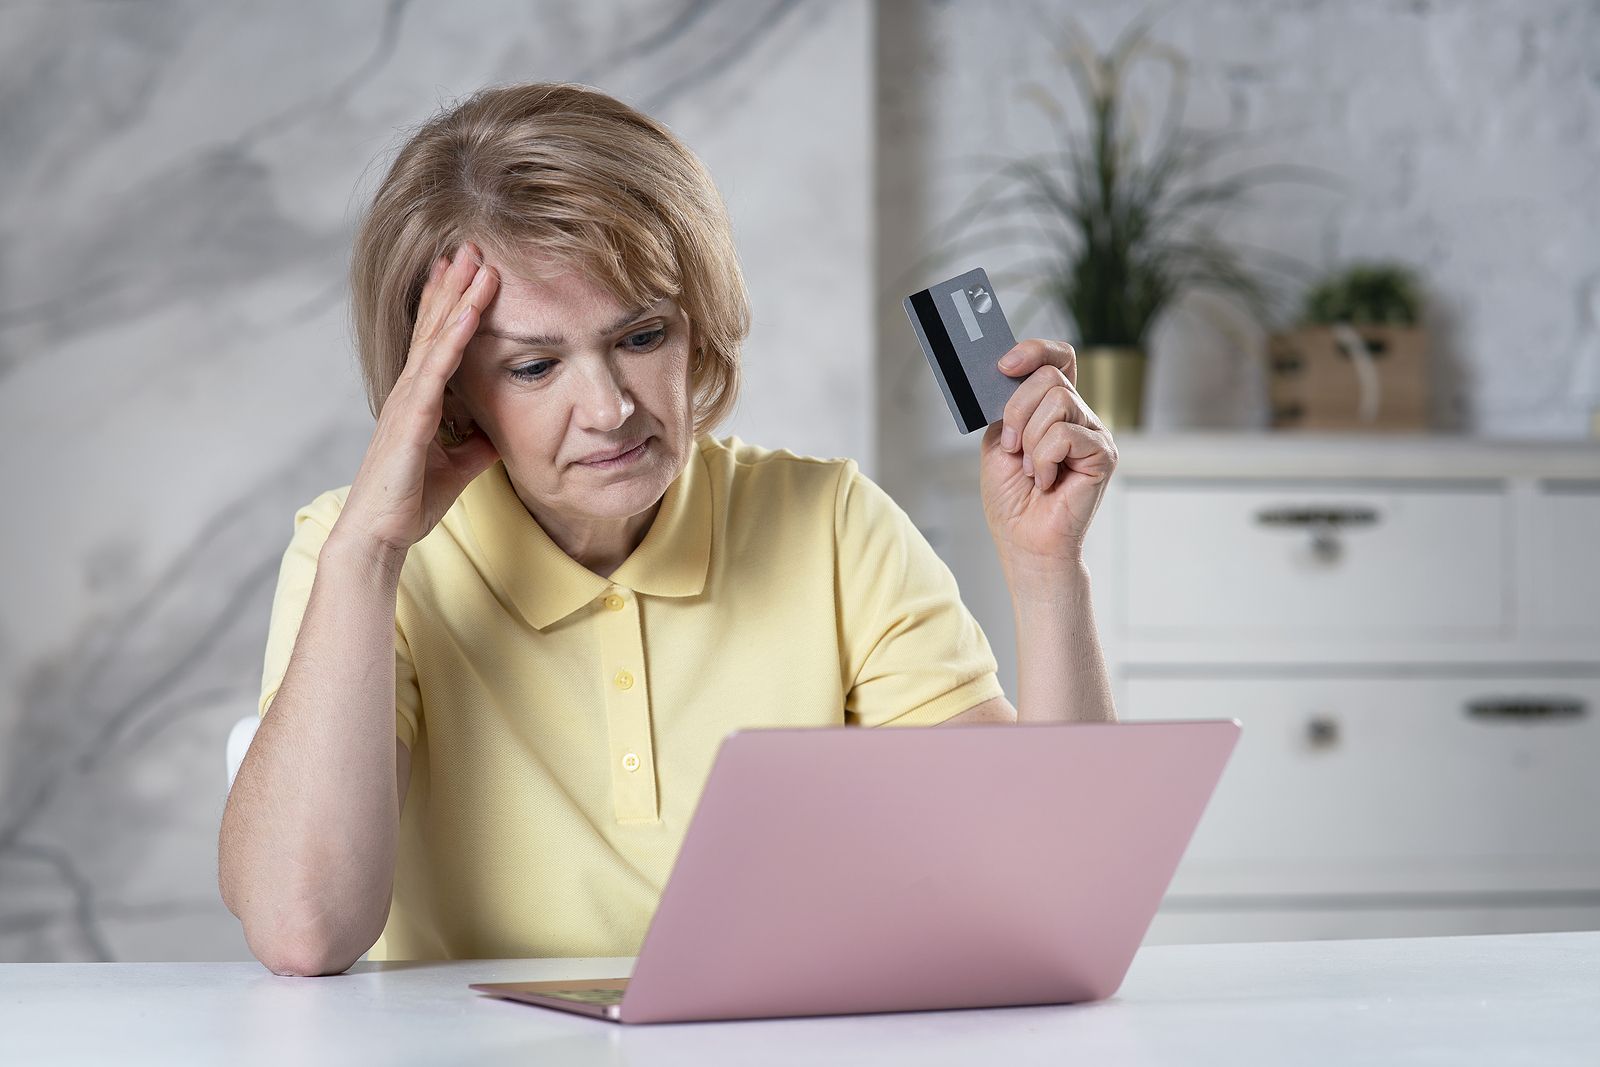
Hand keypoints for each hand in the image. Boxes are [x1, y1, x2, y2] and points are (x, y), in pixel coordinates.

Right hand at [338, 242, 501, 558]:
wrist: (380, 534)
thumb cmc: (410, 501)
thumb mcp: (459, 465)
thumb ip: (477, 443)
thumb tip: (500, 431)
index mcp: (419, 399)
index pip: (436, 340)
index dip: (450, 304)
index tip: (468, 270)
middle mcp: (409, 391)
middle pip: (432, 325)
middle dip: (452, 284)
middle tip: (470, 244)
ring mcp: (408, 400)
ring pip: (434, 336)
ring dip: (456, 295)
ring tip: (473, 259)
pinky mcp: (411, 417)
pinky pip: (436, 368)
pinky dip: (453, 336)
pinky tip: (470, 309)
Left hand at [979, 339, 1117, 578]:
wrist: (1024, 542)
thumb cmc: (1012, 499)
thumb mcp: (998, 442)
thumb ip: (1007, 408)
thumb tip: (1007, 374)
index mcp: (1053, 409)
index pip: (1057, 359)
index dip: (1034, 350)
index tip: (1004, 363)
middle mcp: (1079, 416)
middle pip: (1049, 377)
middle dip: (1017, 410)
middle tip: (1012, 448)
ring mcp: (1094, 433)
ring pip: (1057, 402)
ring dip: (1030, 440)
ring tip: (1031, 471)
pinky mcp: (1104, 454)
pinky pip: (1065, 434)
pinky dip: (1043, 459)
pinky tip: (1045, 481)